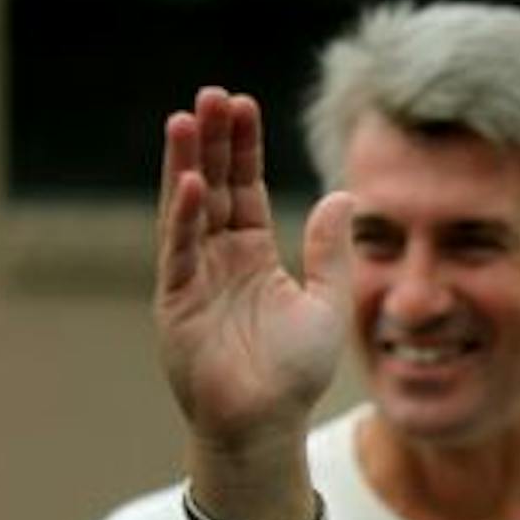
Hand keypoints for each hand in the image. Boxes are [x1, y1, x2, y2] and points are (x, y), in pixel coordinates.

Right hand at [154, 87, 352, 455]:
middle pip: (212, 186)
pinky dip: (185, 217)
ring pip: (187, 209)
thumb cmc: (293, 375)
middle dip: (211, 141)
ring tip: (187, 118)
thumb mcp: (327, 304)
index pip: (245, 188)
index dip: (243, 148)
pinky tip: (192, 183)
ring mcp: (192, 277)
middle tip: (211, 94)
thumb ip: (330, 252)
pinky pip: (180, 251)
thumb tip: (344, 196)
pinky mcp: (175, 302)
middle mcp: (217, 259)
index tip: (242, 104)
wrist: (264, 425)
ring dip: (186, 164)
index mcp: (251, 255)